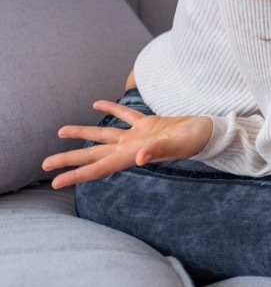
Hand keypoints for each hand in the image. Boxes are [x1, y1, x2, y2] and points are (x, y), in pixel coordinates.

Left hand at [41, 100, 212, 188]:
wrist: (210, 132)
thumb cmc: (195, 140)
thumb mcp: (177, 145)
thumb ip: (157, 150)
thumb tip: (139, 159)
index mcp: (133, 155)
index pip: (99, 167)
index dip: (76, 174)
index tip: (55, 181)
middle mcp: (131, 148)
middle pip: (93, 154)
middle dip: (69, 159)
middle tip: (45, 165)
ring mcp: (138, 136)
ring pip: (103, 135)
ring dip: (82, 134)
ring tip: (60, 132)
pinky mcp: (148, 124)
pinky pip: (124, 116)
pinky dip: (110, 109)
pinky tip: (97, 104)